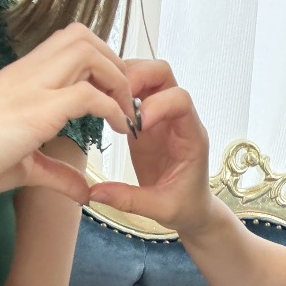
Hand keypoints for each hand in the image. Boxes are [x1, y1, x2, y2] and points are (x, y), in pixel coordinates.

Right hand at [0, 23, 134, 203]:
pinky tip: (119, 128)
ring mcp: (32, 87)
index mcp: (24, 79)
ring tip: (125, 112)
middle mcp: (29, 74)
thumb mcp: (26, 166)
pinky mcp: (36, 110)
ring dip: (116, 79)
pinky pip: (87, 94)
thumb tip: (83, 191)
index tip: (114, 96)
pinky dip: (113, 108)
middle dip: (114, 63)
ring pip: (87, 52)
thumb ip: (57, 173)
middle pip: (82, 37)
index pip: (69, 45)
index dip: (101, 63)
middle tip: (126, 99)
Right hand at [89, 59, 215, 234]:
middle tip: (112, 101)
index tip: (136, 127)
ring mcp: (161, 117)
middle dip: (136, 77)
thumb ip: (129, 200)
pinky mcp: (145, 122)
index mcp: (191, 136)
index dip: (157, 104)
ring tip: (102, 103)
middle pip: (162, 74)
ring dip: (122, 81)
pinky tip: (100, 108)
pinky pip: (131, 94)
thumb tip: (94, 193)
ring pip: (146, 77)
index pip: (180, 100)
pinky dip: (115, 93)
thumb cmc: (184, 208)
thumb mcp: (160, 210)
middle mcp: (178, 119)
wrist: (191, 211)